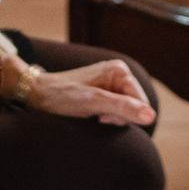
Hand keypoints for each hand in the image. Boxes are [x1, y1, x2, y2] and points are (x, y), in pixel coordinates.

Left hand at [24, 59, 156, 126]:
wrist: (37, 95)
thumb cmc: (62, 97)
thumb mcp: (93, 103)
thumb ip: (123, 108)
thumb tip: (151, 117)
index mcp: (120, 71)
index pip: (141, 104)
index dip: (125, 116)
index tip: (102, 117)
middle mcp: (118, 74)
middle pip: (134, 107)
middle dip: (117, 117)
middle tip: (96, 116)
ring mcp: (111, 83)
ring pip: (125, 111)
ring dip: (111, 118)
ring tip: (92, 115)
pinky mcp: (104, 92)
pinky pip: (115, 111)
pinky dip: (105, 117)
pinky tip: (92, 115)